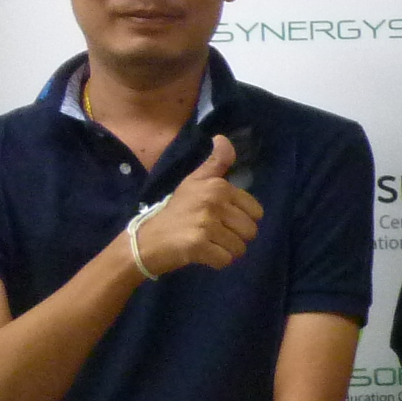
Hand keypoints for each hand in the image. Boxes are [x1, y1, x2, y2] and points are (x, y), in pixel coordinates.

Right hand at [134, 133, 262, 275]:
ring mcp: (205, 223)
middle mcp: (213, 201)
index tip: (221, 219)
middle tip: (213, 234)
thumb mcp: (194, 183)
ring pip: (240, 247)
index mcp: (217, 186)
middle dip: (235, 237)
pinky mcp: (198, 244)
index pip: (256, 212)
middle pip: (250, 231)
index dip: (241, 219)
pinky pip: (226, 260)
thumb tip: (223, 139)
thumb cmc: (175, 212)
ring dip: (226, 250)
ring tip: (206, 243)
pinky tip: (201, 254)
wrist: (145, 240)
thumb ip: (215, 164)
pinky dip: (216, 262)